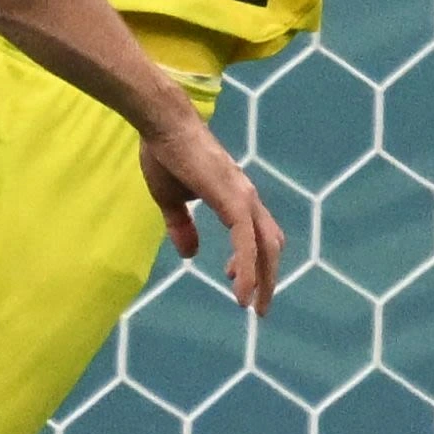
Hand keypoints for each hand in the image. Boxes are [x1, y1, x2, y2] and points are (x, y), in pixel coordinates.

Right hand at [140, 98, 283, 317]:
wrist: (163, 125)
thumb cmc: (165, 155)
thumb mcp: (171, 200)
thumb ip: (182, 226)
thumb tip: (190, 255)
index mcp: (235, 196)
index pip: (257, 234)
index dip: (252, 261)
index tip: (235, 281)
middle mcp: (247, 197)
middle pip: (270, 246)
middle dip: (267, 278)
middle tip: (258, 308)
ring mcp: (244, 198)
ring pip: (265, 248)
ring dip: (263, 280)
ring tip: (252, 307)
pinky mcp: (233, 201)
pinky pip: (246, 243)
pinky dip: (248, 269)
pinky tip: (240, 290)